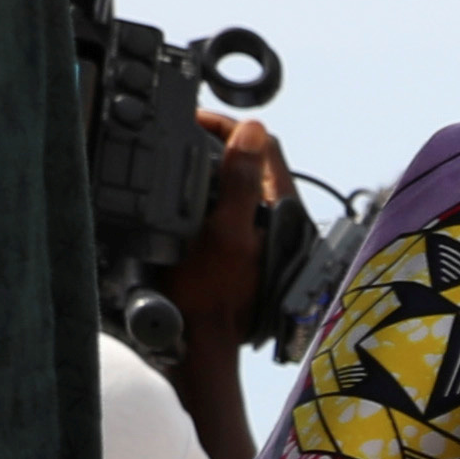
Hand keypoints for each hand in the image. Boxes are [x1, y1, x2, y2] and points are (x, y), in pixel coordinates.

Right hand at [170, 111, 289, 359]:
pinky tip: (184, 192)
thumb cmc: (211, 292)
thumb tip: (253, 130)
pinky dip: (208, 189)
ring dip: (211, 164)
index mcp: (282, 209)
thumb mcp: (223, 230)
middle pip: (252, 159)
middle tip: (179, 132)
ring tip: (177, 156)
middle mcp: (278, 217)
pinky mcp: (244, 244)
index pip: (264, 144)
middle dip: (217, 140)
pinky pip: (229, 202)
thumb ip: (241, 181)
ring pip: (240, 180)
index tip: (192, 119)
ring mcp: (262, 231)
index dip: (228, 124)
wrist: (202, 339)